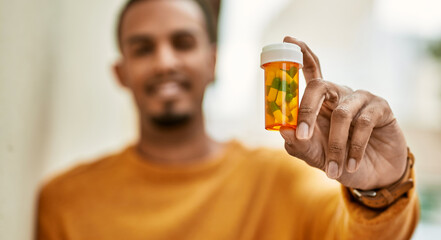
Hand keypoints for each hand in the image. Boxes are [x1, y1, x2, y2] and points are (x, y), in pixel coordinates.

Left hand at [280, 36, 407, 189]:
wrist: (373, 177)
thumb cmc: (339, 162)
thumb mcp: (315, 156)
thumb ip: (298, 144)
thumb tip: (282, 129)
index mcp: (321, 102)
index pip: (311, 72)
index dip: (302, 54)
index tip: (289, 39)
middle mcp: (339, 95)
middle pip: (320, 86)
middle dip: (307, 110)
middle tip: (302, 135)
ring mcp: (361, 99)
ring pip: (341, 114)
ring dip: (336, 146)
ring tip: (333, 170)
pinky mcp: (381, 108)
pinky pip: (363, 124)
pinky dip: (354, 148)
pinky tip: (351, 165)